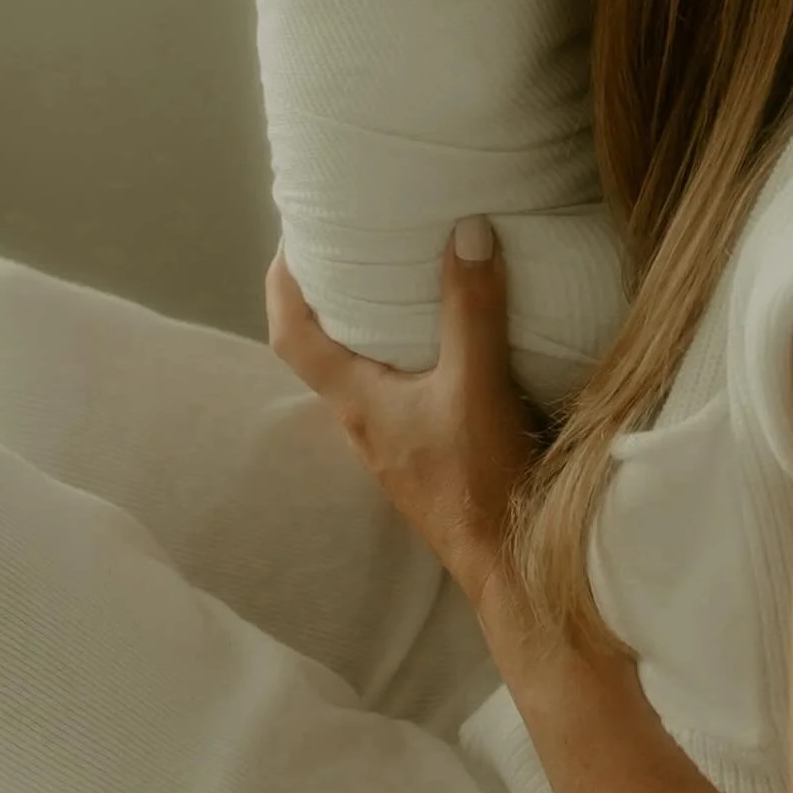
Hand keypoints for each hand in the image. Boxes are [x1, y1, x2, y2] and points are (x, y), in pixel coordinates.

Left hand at [265, 218, 550, 610]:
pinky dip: (410, 352)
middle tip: (354, 242)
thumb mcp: (477, 386)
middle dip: (330, 295)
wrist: (509, 564)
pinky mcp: (425, 452)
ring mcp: (394, 441)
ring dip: (371, 326)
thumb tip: (467, 229)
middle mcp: (364, 421)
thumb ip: (473, 310)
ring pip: (364, 371)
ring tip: (399, 278)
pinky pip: (401, 388)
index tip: (292, 236)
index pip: (291, 337)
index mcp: (356, 402)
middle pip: (323, 350)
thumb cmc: (479, 480)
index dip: (282, 284)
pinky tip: (447, 341)